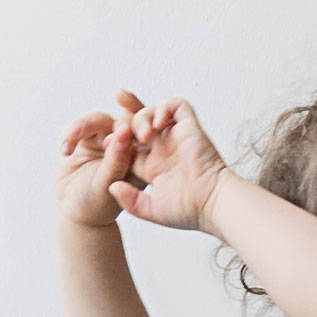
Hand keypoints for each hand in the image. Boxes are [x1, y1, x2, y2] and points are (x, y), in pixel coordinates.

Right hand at [57, 109, 137, 227]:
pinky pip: (81, 127)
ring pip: (100, 120)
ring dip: (84, 126)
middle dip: (119, 111)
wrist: (75, 213)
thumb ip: (115, 161)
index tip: (132, 121)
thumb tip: (122, 133)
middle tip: (116, 102)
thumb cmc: (96, 206)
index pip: (147, 133)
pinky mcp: (88, 139)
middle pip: (126, 118)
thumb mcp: (107, 186)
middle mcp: (127, 146)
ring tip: (70, 139)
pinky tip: (65, 149)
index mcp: (142, 158)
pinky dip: (71, 135)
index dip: (143, 120)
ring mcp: (108, 140)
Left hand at [109, 92, 229, 231]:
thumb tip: (111, 186)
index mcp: (152, 168)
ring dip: (141, 118)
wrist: (211, 204)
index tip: (106, 145)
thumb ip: (129, 199)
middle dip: (123, 122)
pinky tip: (157, 124)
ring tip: (142, 135)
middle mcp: (163, 150)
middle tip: (114, 130)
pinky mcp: (190, 127)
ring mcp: (176, 137)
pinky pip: (176, 106)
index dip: (116, 143)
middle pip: (138, 126)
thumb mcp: (149, 209)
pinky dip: (164, 108)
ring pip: (153, 113)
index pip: (129, 147)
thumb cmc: (187, 210)